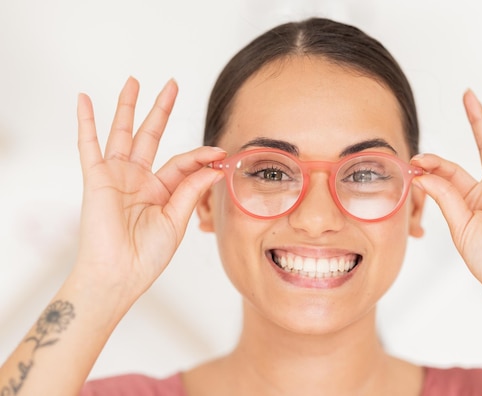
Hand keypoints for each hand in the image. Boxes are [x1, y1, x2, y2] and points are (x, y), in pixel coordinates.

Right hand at [74, 77, 224, 297]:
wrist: (120, 275)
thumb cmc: (147, 256)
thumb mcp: (177, 220)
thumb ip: (191, 190)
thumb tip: (212, 167)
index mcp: (161, 191)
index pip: (183, 162)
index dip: (202, 156)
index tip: (221, 154)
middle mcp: (139, 180)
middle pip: (152, 136)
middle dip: (162, 110)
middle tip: (172, 86)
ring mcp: (118, 176)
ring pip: (123, 133)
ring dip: (128, 107)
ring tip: (135, 81)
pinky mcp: (98, 179)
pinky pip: (89, 145)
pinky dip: (86, 123)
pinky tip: (85, 100)